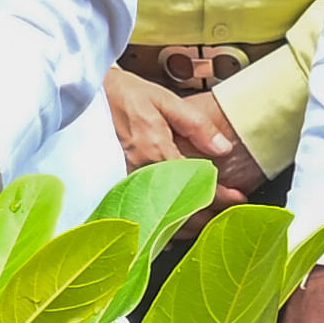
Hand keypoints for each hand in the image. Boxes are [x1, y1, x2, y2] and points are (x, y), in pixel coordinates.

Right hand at [101, 64, 262, 208]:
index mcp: (157, 153)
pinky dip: (159, 224)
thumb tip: (222, 147)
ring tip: (205, 220)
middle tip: (226, 214)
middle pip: (180, 209)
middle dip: (206, 215)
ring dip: (185, 223)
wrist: (85, 98)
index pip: (197, 185)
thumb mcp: (165, 100)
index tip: (238, 198)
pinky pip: (142, 213)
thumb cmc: (123, 95)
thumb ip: (196, 125)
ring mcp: (126, 185)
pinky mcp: (117, 187)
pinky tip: (170, 227)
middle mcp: (141, 175)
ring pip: (160, 216)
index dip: (221, 195)